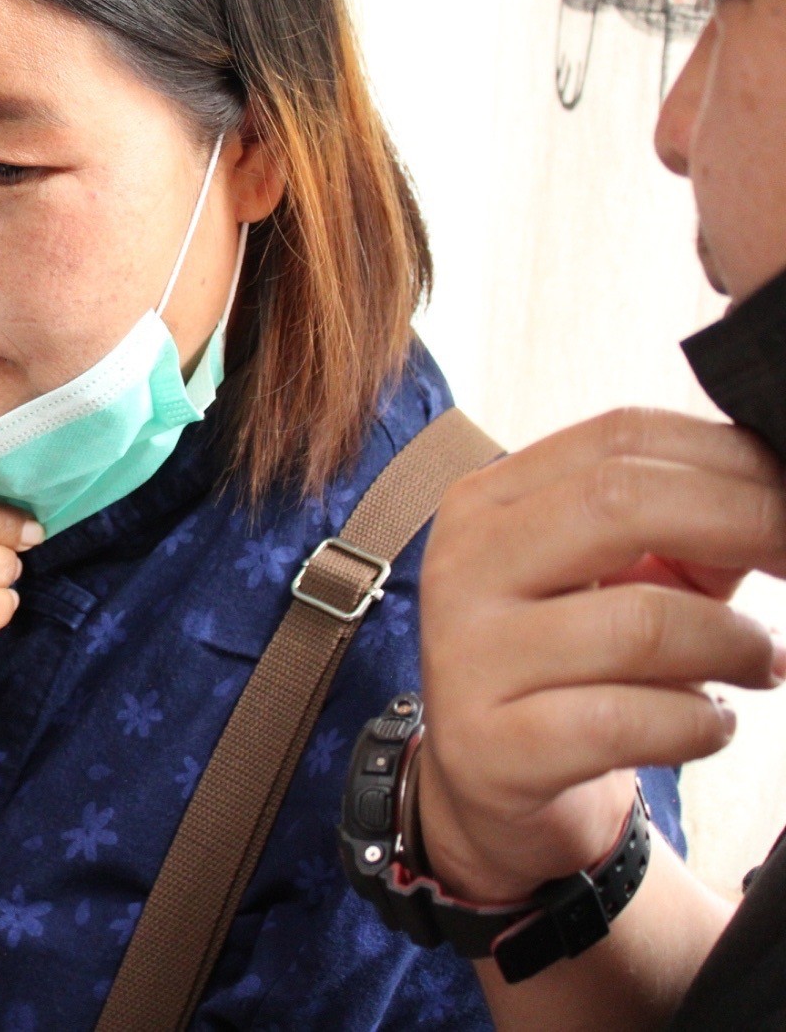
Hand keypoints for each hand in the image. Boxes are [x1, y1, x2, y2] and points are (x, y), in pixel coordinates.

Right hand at [416, 408, 785, 904]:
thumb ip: (682, 530)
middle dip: (744, 524)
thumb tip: (776, 507)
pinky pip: (626, 723)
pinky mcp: (490, 747)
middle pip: (620, 503)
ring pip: (641, 624)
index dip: (732, 460)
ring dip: (735, 646)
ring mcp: (467, 656)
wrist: (487, 779)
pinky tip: (710, 724)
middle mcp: (464, 566)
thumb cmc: (568, 660)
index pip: (621, 439)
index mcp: (489, 502)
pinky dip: (699, 724)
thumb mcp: (615, 577)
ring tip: (759, 665)